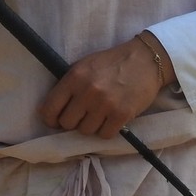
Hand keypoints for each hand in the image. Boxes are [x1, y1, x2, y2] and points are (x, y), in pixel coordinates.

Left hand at [37, 35, 173, 139]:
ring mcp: (104, 105)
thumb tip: (56, 108)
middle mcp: (87, 91)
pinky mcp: (121, 115)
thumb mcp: (85, 65)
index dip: (50, 119)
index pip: (50, 108)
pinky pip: (104, 135)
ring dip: (91, 126)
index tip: (56, 121)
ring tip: (100, 114)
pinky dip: (106, 130)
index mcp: (74, 77)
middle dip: (73, 122)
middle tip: (83, 115)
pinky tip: (111, 118)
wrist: (145, 60)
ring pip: (85, 131)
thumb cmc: (112, 62)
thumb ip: (70, 84)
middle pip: (67, 124)